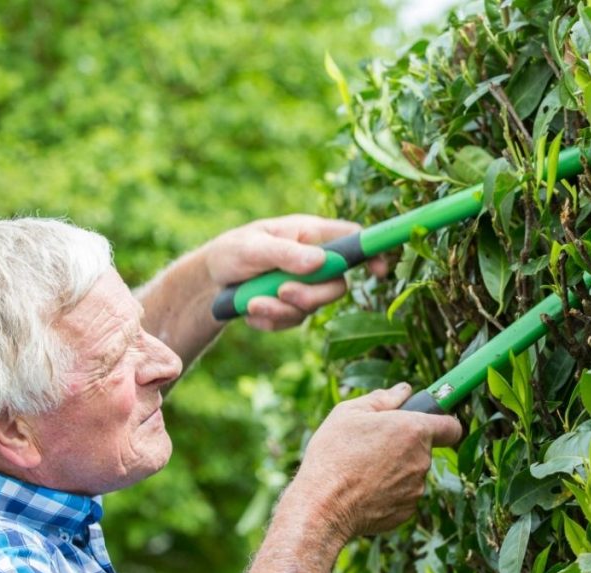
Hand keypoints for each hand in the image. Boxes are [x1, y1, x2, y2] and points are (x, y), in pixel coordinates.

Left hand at [198, 214, 373, 330]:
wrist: (212, 281)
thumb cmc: (233, 252)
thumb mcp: (253, 248)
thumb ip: (286, 254)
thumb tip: (321, 263)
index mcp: (310, 234)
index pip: (353, 238)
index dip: (371, 252)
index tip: (378, 271)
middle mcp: (315, 260)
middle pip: (338, 285)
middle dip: (310, 295)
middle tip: (281, 293)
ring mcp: (306, 286)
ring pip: (313, 308)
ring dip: (281, 310)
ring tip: (252, 302)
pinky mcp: (293, 307)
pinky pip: (293, 322)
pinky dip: (270, 320)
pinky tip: (251, 311)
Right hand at [285, 383, 462, 543]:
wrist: (323, 505)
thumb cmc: (333, 455)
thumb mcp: (348, 413)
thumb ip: (382, 398)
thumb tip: (403, 390)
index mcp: (413, 430)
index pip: (451, 426)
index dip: (442, 421)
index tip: (428, 421)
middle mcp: (421, 460)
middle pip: (424, 448)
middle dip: (404, 445)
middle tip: (372, 445)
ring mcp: (416, 488)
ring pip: (411, 472)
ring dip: (395, 469)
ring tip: (362, 470)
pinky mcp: (407, 511)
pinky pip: (403, 495)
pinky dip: (388, 491)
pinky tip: (364, 490)